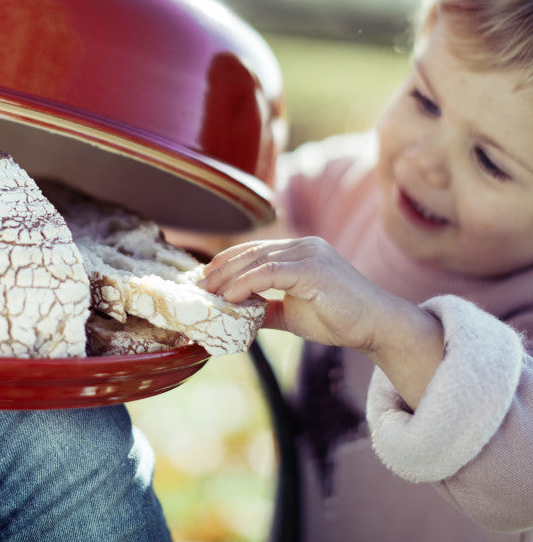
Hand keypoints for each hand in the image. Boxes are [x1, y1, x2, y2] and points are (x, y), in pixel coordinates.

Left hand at [200, 236, 444, 408]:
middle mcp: (303, 245)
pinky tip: (230, 297)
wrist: (375, 326)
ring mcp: (309, 253)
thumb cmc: (339, 318)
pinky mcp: (313, 268)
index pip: (254, 250)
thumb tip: (237, 315)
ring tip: (207, 293)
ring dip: (227, 277)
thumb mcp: (293, 312)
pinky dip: (246, 284)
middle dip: (220, 269)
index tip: (204, 277)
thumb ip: (267, 309)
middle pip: (251, 252)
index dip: (226, 262)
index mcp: (299, 251)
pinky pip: (270, 273)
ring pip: (257, 260)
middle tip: (197, 285)